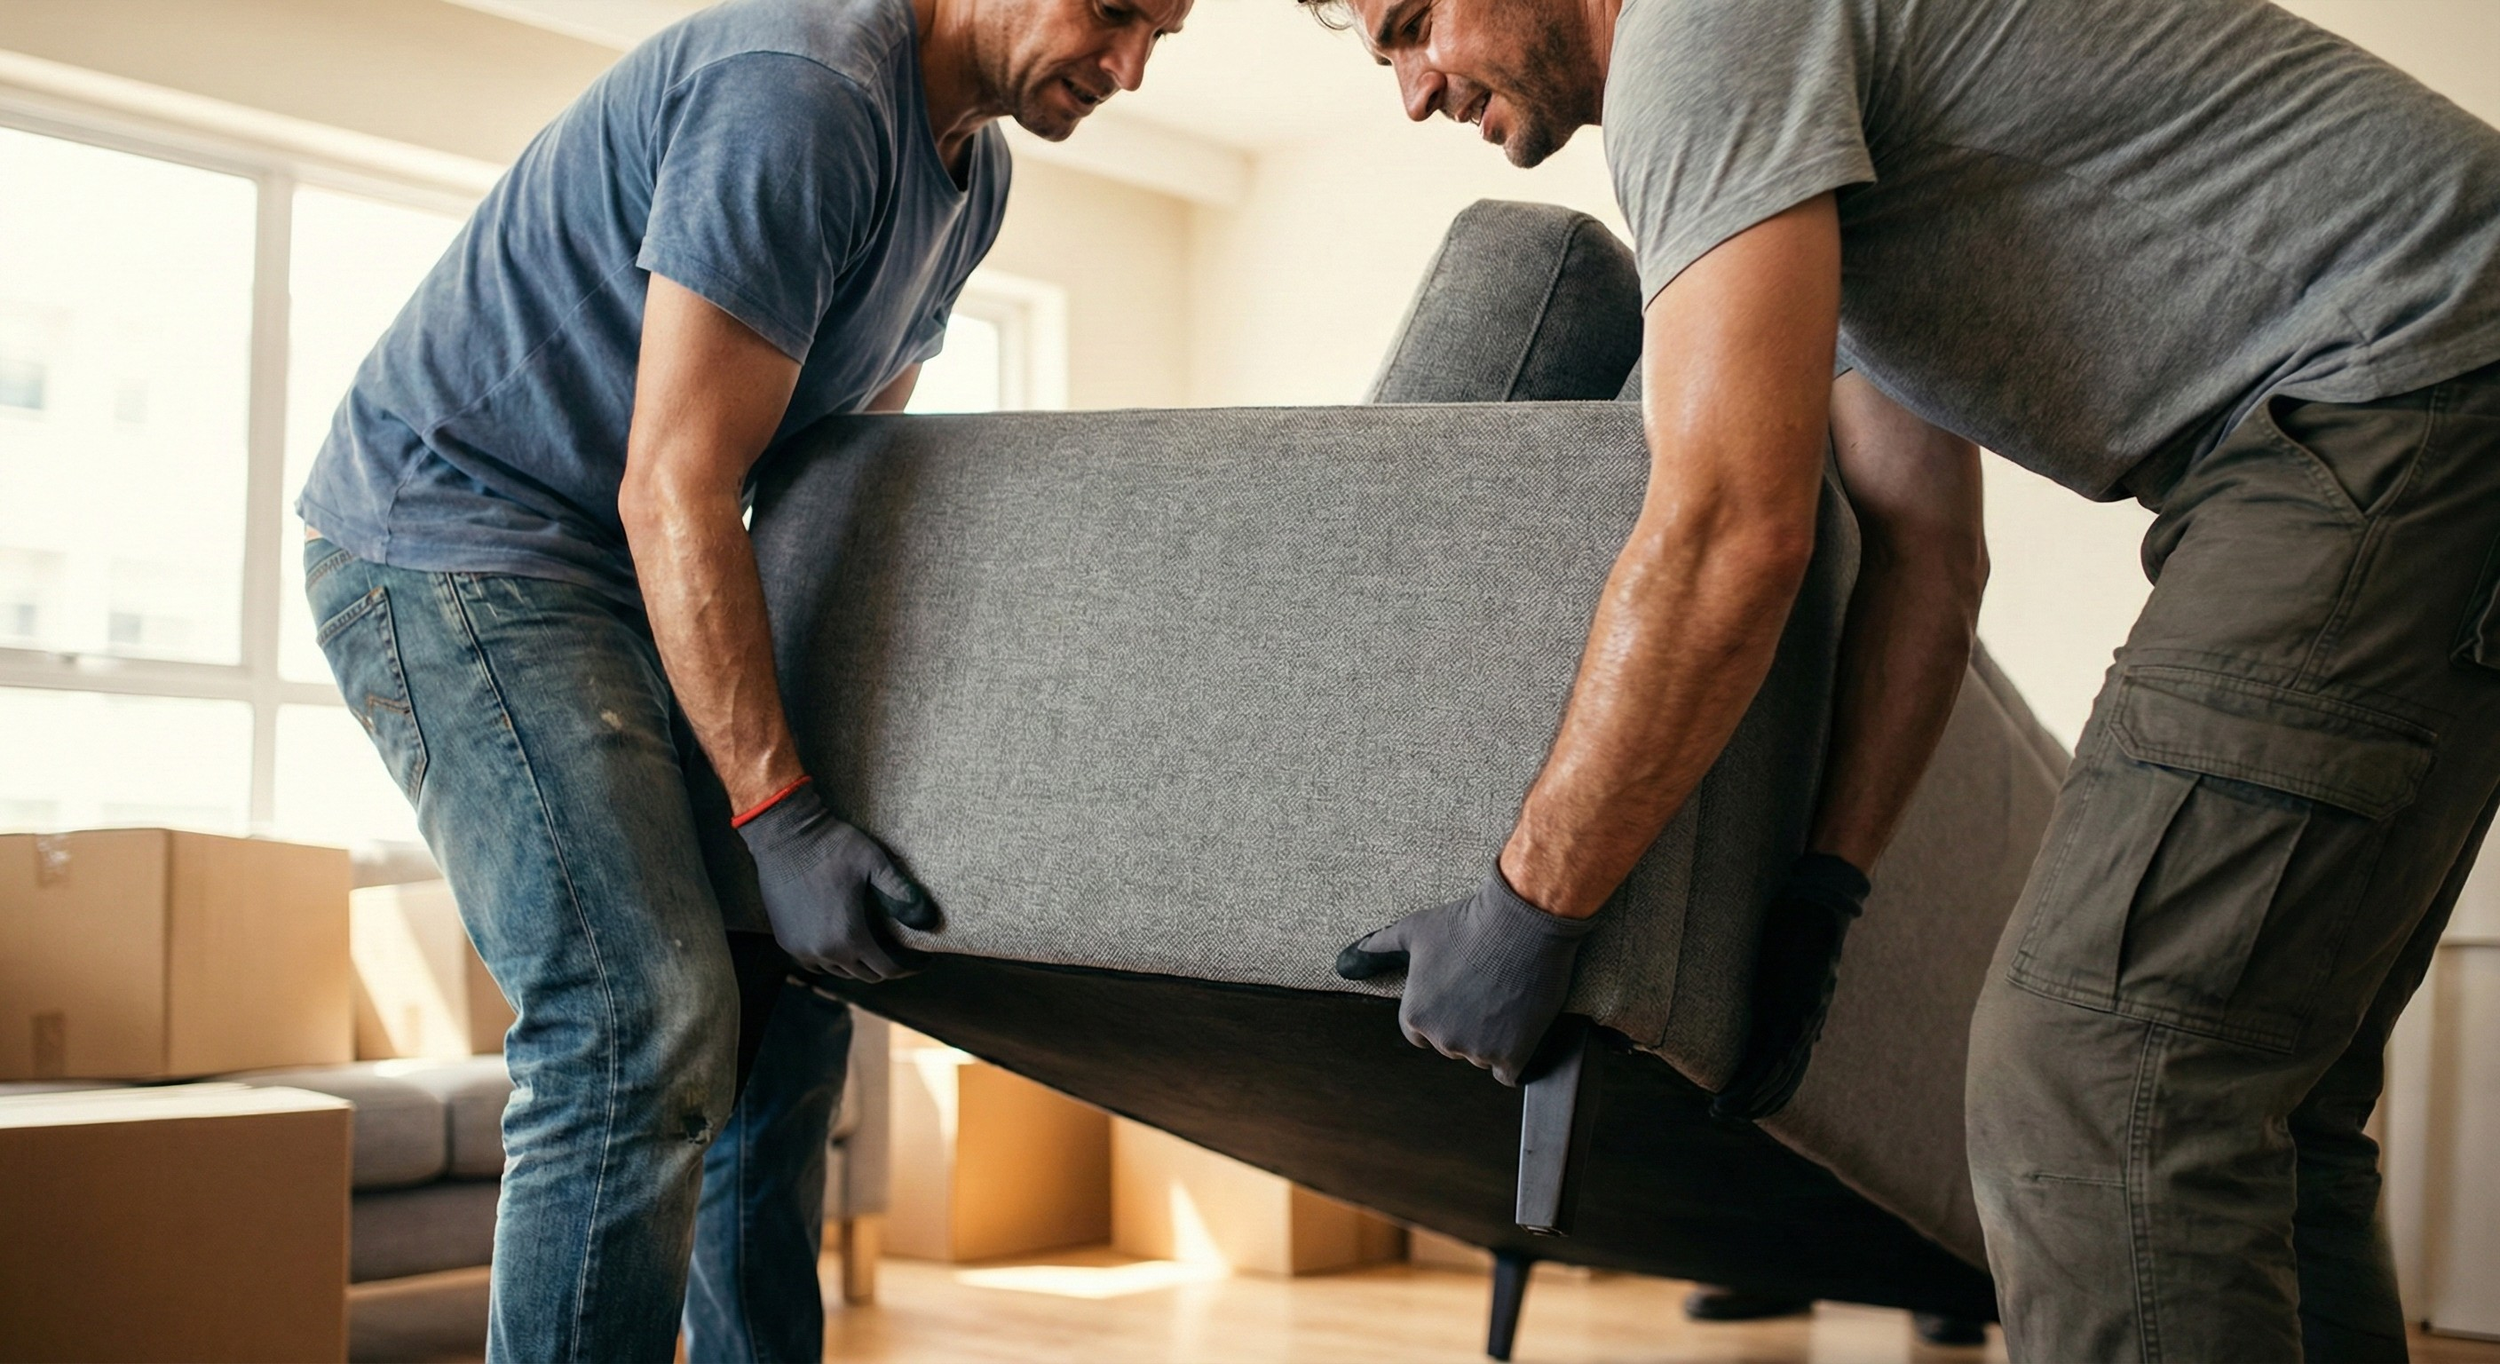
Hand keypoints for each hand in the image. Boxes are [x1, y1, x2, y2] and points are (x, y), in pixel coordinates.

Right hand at [734, 781, 937, 980]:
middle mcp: (825, 951)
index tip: (924, 960)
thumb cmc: (833, 846)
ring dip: (859, 963)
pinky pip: (815, 963)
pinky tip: (842, 945)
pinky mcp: (785, 940)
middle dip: (887, 966)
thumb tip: (931, 921)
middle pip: (866, 974)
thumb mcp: (876, 864)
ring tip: (874, 947)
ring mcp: (801, 948)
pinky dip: (832, 959)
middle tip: (901, 951)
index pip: (889, 969)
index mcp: (851, 936)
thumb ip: (904, 894)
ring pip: (839, 970)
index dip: (911, 967)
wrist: (785, 835)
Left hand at [1335, 869, 1595, 1085]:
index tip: (1458, 994)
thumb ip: (1377, 948)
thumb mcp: (1413, 930)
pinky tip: (1518, 1029)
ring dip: (1492, 1038)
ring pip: (1481, 1057)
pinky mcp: (1512, 1055)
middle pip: (1452, 1045)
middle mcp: (1442, 1039)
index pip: (1420, 1034)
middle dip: (1466, 1024)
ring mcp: (1478, 1050)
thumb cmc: (1465, 923)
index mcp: (1415, 1016)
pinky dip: (1513, 1057)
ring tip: (1504, 997)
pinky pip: (1508, 1073)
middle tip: (1485, 989)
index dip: (1440, 1013)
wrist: (1521, 922)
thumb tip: (1345, 961)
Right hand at [1710, 852, 1868, 1121]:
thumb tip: (1810, 1034)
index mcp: (1809, 1016)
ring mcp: (1796, 1018)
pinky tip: (1729, 1093)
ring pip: (1773, 1075)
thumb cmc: (1808, 928)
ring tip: (1720, 1112)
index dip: (1772, 1093)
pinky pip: (1766, 1057)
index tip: (1748, 1106)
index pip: (1793, 1070)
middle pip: (1783, 1080)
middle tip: (1726, 1116)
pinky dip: (1747, 1081)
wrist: (1818, 902)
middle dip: (1755, 1103)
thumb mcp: (1811, 973)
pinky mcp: (1783, 1007)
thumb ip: (1807, 1005)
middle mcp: (1806, 1024)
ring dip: (1746, 1099)